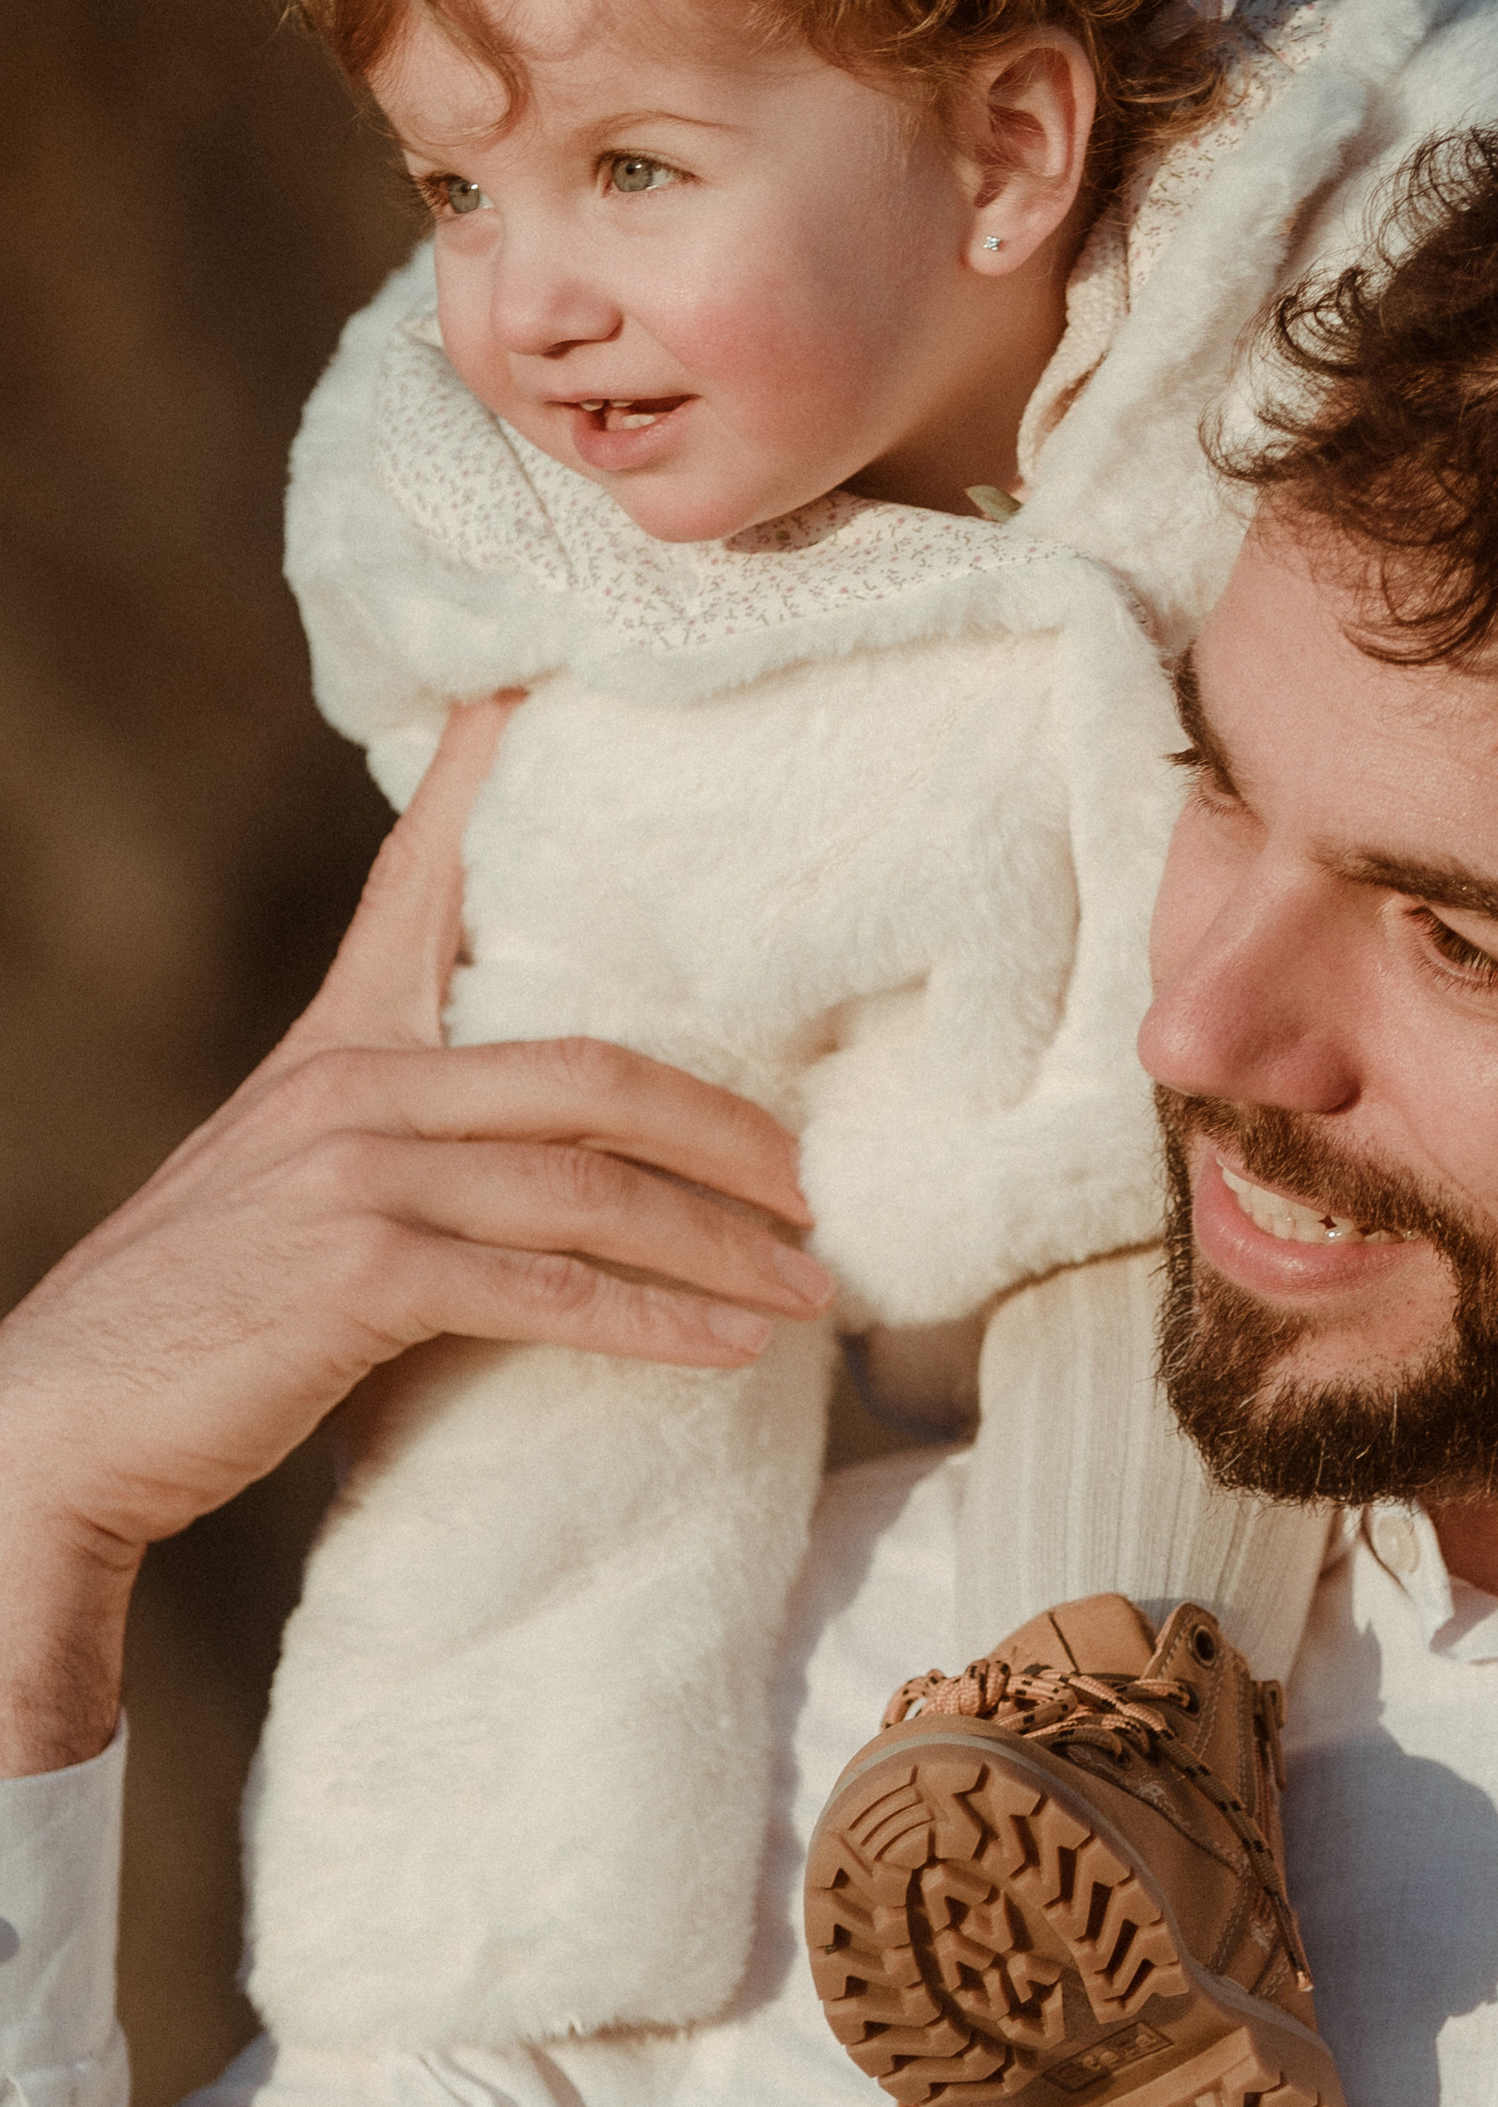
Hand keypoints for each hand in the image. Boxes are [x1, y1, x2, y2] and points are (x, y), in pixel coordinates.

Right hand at [0, 698, 832, 1768]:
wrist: (62, 1423)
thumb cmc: (196, 1315)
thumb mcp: (291, 1181)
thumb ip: (397, 1136)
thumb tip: (536, 1147)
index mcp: (342, 1041)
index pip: (428, 874)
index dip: (491, 772)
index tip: (553, 683)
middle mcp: (351, 1081)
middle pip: (592, 1070)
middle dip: (726, 1133)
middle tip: (813, 1186)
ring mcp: (354, 1174)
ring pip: (591, 1188)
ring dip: (720, 1248)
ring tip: (808, 1287)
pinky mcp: (358, 1276)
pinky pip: (548, 1291)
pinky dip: (653, 1324)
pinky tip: (728, 1351)